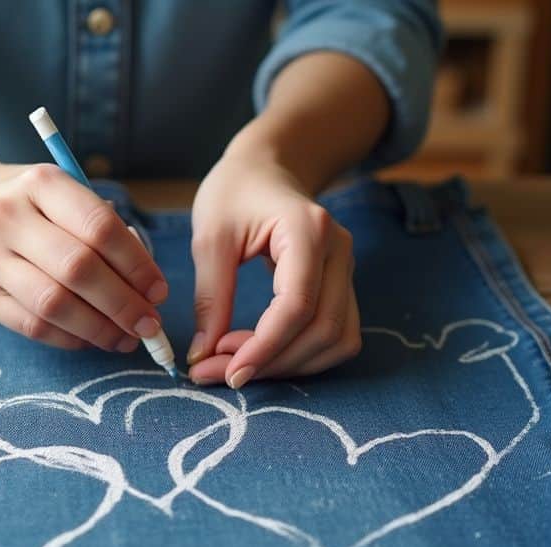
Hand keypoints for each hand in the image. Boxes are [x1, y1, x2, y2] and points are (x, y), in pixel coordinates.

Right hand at [0, 160, 167, 351]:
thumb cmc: (28, 202)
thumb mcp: (62, 193)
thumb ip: (102, 228)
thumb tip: (146, 288)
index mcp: (40, 183)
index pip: (99, 228)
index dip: (137, 265)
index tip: (158, 291)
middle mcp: (7, 217)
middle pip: (78, 270)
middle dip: (123, 304)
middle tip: (149, 324)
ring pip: (54, 304)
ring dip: (99, 329)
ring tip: (126, 338)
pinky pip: (32, 326)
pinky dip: (70, 338)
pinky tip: (92, 338)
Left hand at [186, 153, 360, 387]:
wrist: (266, 168)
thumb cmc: (234, 192)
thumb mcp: (210, 238)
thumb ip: (210, 298)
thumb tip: (203, 358)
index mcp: (307, 231)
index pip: (297, 305)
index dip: (265, 348)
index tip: (227, 373)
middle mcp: (339, 252)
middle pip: (322, 330)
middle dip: (272, 361)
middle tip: (219, 372)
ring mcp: (347, 270)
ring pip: (336, 340)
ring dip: (289, 364)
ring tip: (237, 362)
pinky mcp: (342, 286)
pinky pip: (336, 335)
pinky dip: (302, 355)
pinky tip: (262, 353)